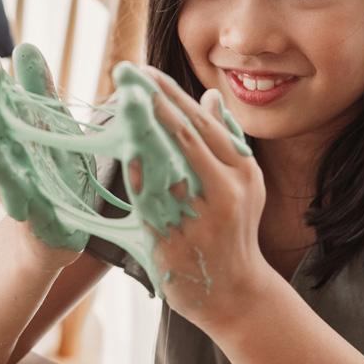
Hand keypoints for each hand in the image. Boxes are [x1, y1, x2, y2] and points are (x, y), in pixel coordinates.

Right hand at [0, 45, 91, 268]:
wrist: (62, 227)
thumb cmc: (54, 169)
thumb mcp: (52, 123)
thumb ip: (38, 88)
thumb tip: (24, 45)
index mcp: (15, 135)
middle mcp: (12, 160)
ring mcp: (23, 190)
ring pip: (6, 173)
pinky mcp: (41, 217)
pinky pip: (31, 207)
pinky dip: (25, 200)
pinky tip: (23, 199)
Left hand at [144, 68, 274, 332]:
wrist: (236, 293)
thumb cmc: (234, 228)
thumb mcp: (244, 182)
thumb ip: (227, 138)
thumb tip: (211, 95)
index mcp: (242, 169)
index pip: (201, 121)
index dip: (170, 93)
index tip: (145, 70)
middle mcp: (227, 187)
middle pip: (185, 133)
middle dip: (153, 98)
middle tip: (126, 71)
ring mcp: (202, 214)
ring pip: (169, 161)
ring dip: (142, 127)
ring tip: (120, 99)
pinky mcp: (178, 239)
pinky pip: (152, 199)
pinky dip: (138, 171)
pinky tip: (123, 148)